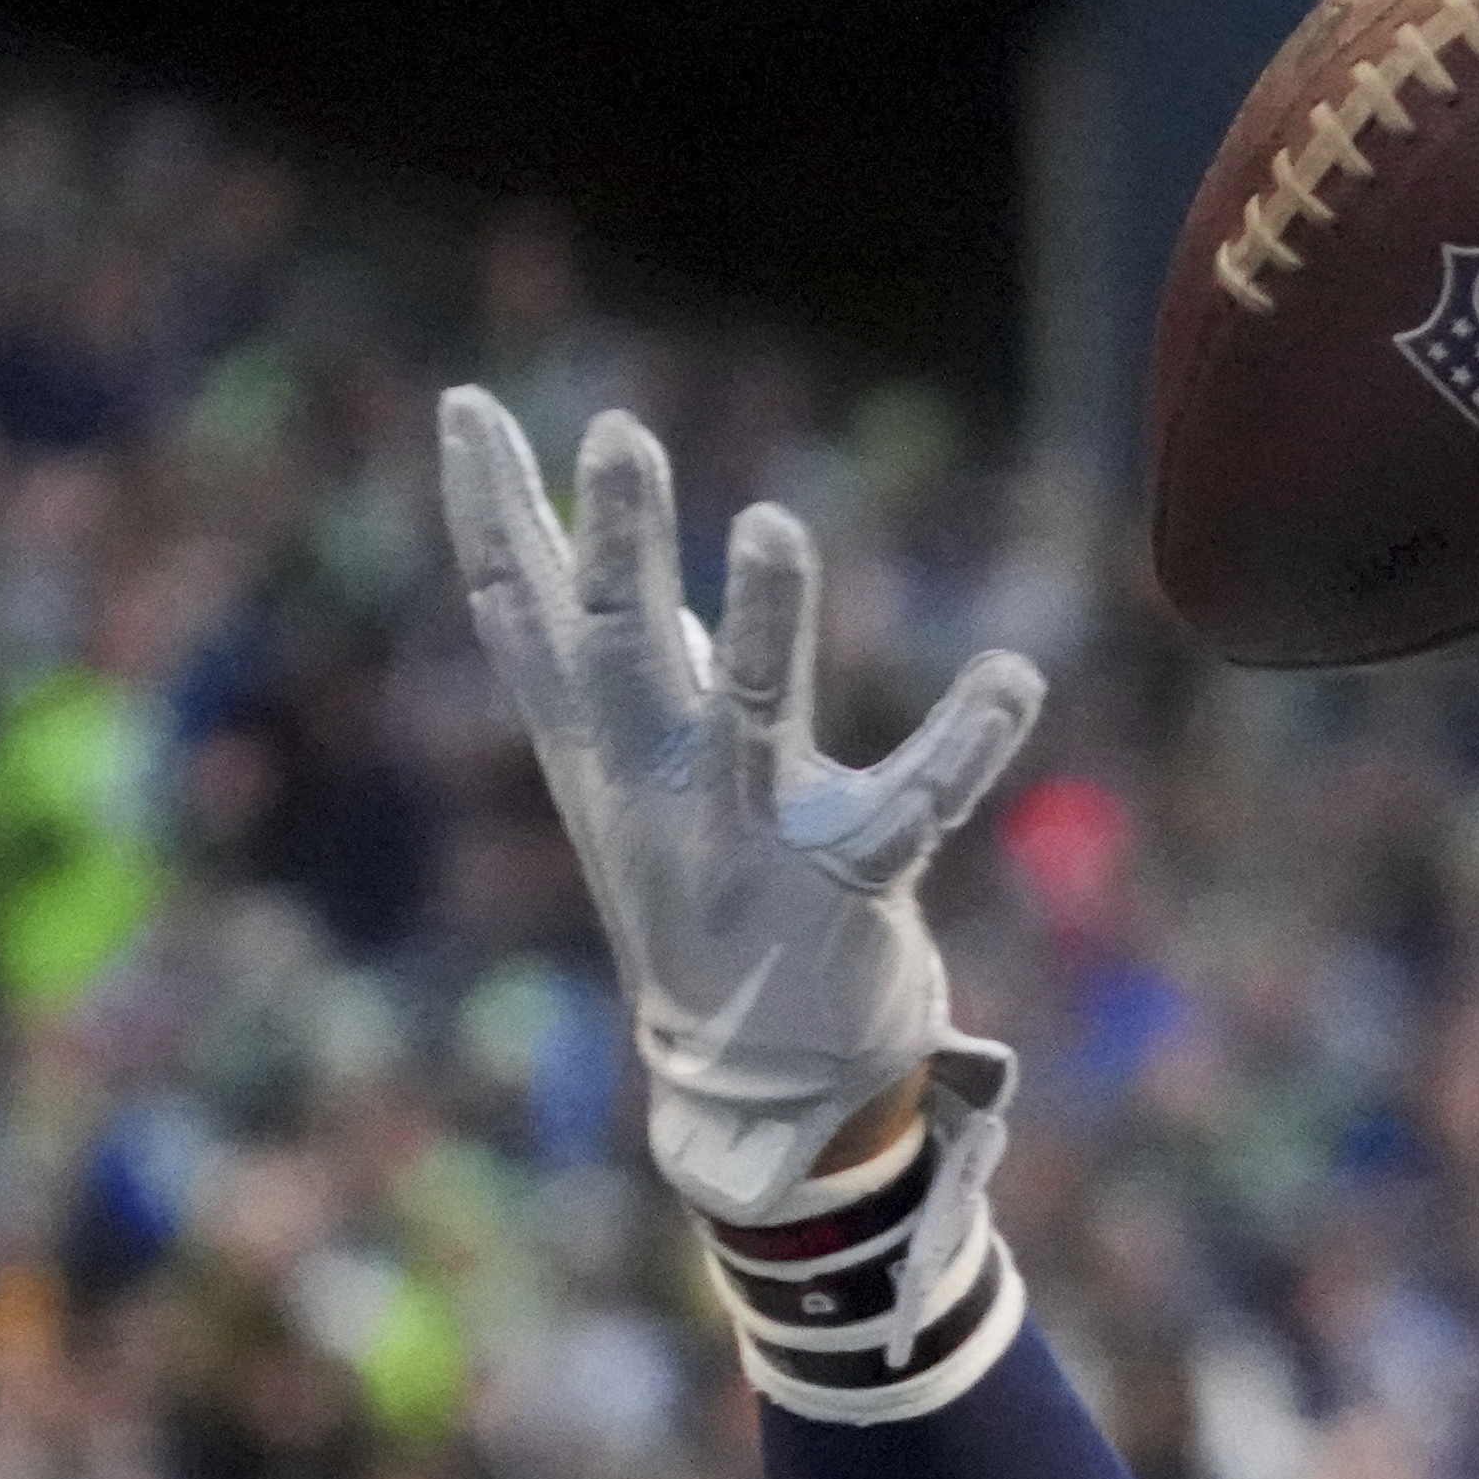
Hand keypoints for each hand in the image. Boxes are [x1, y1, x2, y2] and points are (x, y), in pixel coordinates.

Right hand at [436, 386, 1040, 1216]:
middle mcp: (662, 782)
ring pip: (756, 715)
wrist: (752, 1075)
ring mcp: (752, 835)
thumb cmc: (693, 888)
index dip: (491, 511)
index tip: (464, 402)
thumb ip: (587, 662)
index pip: (520, 614)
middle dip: (621, 543)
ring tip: (773, 526)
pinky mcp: (850, 883)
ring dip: (768, 623)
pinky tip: (1014, 675)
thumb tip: (539, 548)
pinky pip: (915, 805)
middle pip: (623, 646)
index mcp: (599, 746)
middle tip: (619, 433)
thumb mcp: (618, 769)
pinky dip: (967, 741)